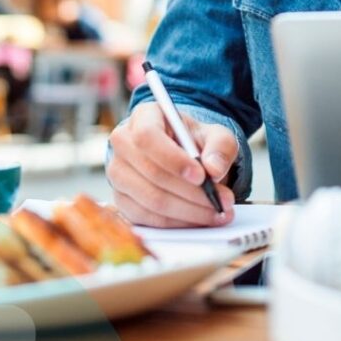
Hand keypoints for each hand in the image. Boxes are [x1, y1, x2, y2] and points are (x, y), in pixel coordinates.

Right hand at [107, 103, 237, 227]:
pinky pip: (147, 218)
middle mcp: (123, 143)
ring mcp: (118, 173)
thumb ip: (220, 147)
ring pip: (150, 200)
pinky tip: (199, 219)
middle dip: (191, 193)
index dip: (173, 159)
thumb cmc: (193, 141)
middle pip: (151, 173)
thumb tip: (214, 169)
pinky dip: (177, 223)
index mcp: (144, 116)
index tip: (201, 176)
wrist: (180, 155)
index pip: (148, 136)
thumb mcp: (215, 135)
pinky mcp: (121, 200)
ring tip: (217, 212)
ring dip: (188, 211)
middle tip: (222, 201)